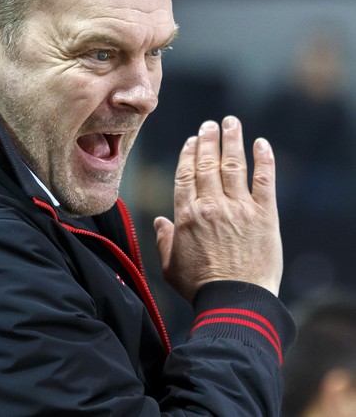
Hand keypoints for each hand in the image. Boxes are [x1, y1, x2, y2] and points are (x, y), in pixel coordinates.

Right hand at [154, 116, 282, 302]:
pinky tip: (261, 143)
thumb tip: (159, 221)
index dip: (188, 154)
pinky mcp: (264, 216)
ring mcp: (239, 208)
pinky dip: (264, 160)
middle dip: (208, 140)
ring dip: (231, 141)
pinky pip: (264, 181)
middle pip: (207, 164)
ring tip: (230, 122)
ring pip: (233, 165)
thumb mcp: (169, 266)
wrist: (235, 301)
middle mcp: (211, 205)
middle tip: (209, 124)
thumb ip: (163, 240)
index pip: (186, 175)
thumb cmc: (200, 287)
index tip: (191, 140)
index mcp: (187, 215)